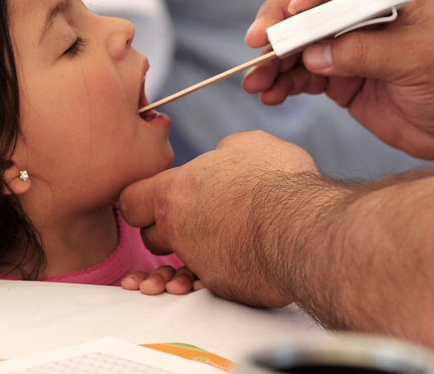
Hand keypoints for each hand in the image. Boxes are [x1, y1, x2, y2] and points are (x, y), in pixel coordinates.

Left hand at [120, 130, 318, 307]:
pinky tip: (241, 259)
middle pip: (152, 235)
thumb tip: (223, 157)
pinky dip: (221, 273)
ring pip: (179, 265)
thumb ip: (224, 152)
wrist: (302, 227)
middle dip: (168, 229)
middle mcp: (178, 230)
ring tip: (222, 241)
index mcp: (175, 192)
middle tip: (199, 217)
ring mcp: (199, 263)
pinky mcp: (225, 289)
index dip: (142, 199)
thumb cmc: (275, 179)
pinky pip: (211, 283)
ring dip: (192, 255)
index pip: (130, 201)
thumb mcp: (247, 144)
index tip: (159, 197)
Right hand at [243, 0, 433, 158]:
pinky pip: (299, 76)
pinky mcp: (334, 78)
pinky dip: (281, 84)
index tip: (297, 9)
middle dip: (277, 22)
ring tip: (255, 81)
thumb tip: (313, 56)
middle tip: (257, 42)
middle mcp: (358, 14)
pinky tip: (269, 94)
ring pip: (295, 44)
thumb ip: (364, 53)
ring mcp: (343, 46)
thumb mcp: (416, 60)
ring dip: (272, 61)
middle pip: (306, 5)